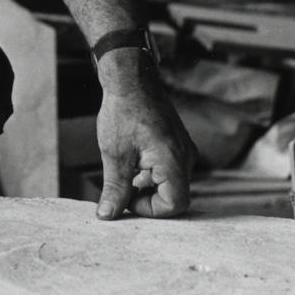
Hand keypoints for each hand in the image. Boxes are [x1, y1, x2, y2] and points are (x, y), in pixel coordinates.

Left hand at [93, 49, 195, 219]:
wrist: (129, 78)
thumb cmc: (122, 112)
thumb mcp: (115, 154)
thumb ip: (115, 188)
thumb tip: (107, 216)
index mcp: (175, 161)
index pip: (175, 205)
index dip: (149, 210)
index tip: (126, 199)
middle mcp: (186, 157)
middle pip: (174, 196)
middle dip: (147, 198)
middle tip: (122, 190)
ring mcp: (184, 149)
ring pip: (171, 183)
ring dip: (148, 186)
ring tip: (124, 172)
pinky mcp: (177, 143)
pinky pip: (170, 168)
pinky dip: (152, 173)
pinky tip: (132, 162)